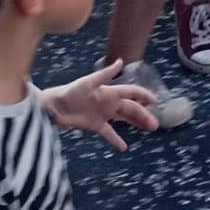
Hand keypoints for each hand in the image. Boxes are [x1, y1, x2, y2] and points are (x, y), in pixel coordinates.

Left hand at [45, 61, 159, 151]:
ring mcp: (104, 114)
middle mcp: (110, 102)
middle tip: (156, 125)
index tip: (155, 101)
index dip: (144, 96)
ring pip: (125, 119)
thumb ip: (105, 74)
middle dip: (144, 115)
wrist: (54, 107)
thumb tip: (120, 61)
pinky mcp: (95, 125)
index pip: (132, 92)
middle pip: (132, 109)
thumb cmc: (70, 92)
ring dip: (136, 123)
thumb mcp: (88, 82)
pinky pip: (109, 133)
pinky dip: (116, 140)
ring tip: (149, 129)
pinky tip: (124, 147)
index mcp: (111, 92)